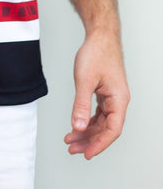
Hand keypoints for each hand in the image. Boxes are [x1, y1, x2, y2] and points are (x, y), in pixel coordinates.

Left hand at [64, 31, 129, 158]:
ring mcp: (111, 97)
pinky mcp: (104, 92)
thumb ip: (81, 104)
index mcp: (119, 99)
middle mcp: (118, 101)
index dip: (99, 144)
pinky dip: (87, 120)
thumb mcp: (85, 80)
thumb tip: (77, 127)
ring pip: (101, 122)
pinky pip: (98, 113)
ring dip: (86, 132)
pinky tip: (77, 126)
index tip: (86, 153)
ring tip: (70, 140)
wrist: (99, 36)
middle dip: (88, 140)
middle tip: (72, 148)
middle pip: (105, 129)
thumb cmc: (96, 53)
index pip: (112, 130)